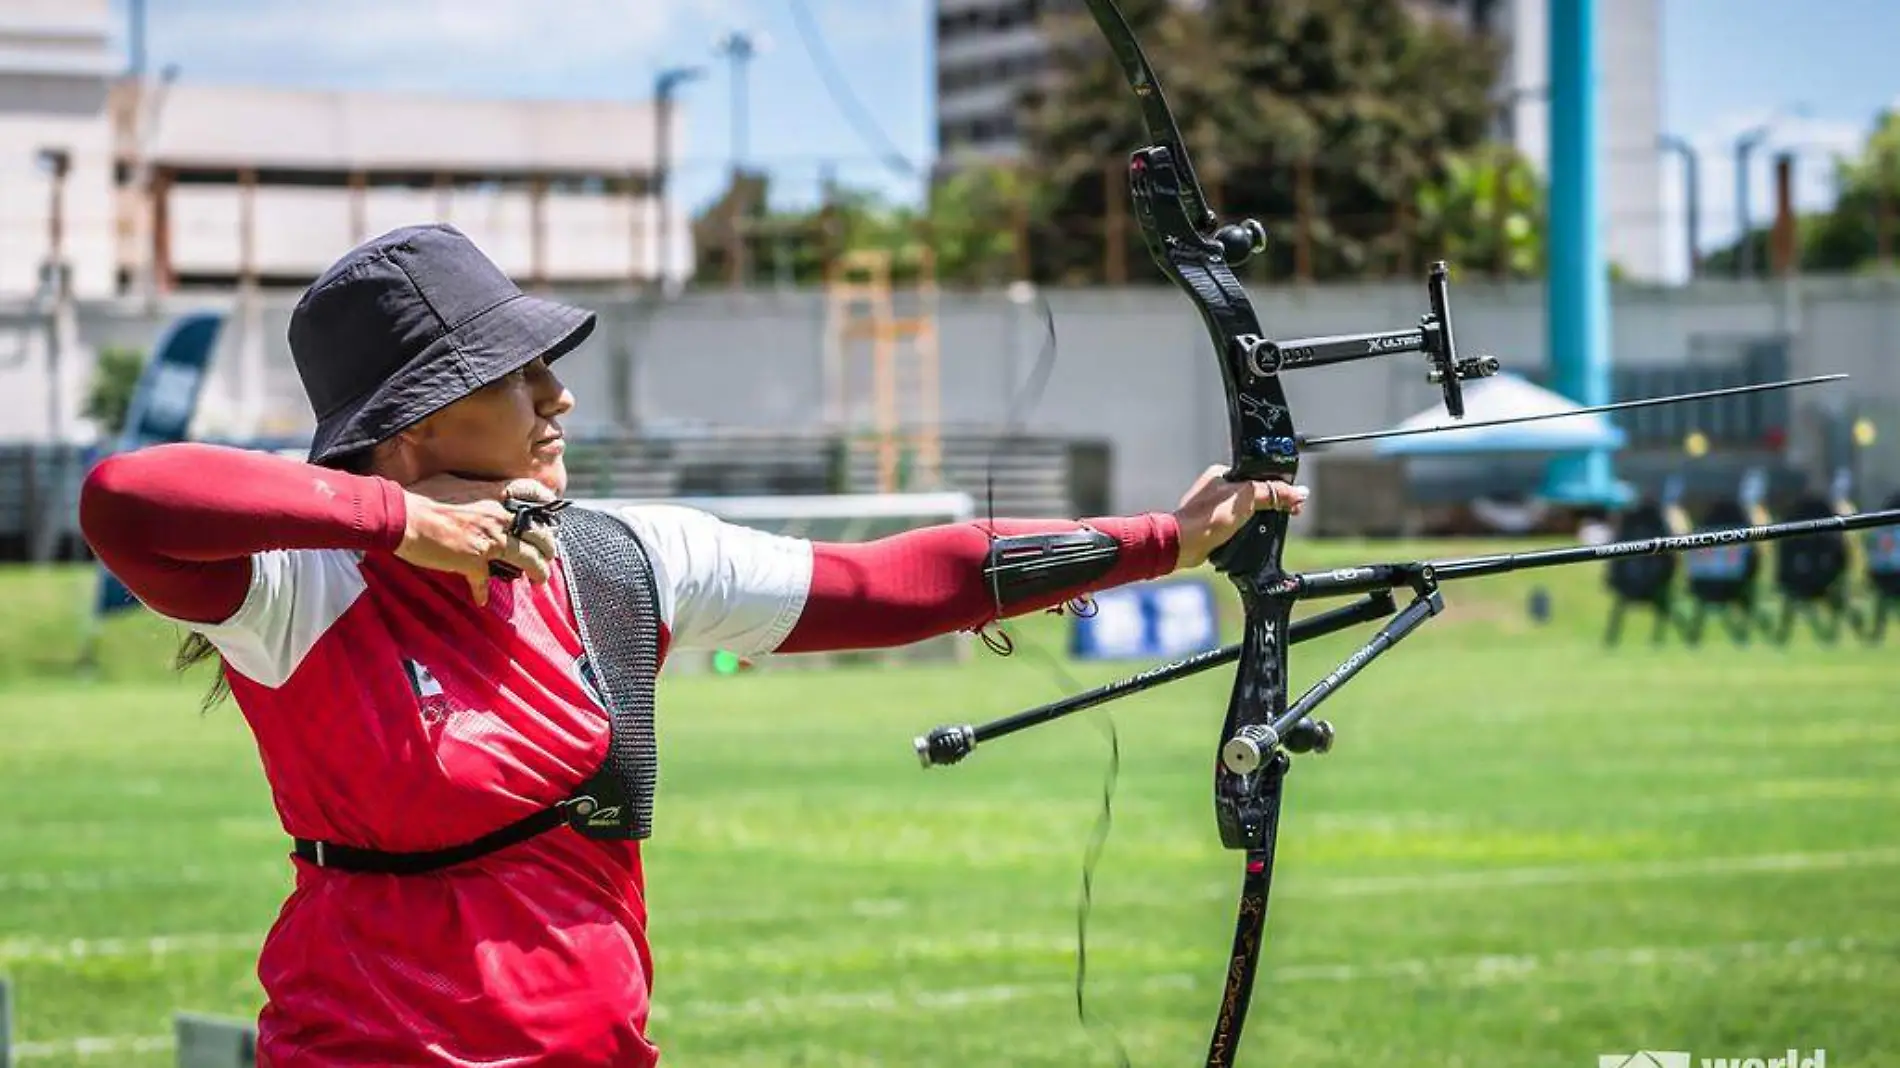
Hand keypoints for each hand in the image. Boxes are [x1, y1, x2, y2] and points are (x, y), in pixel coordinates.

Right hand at [396, 477, 559, 605]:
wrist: (403, 515)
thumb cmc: (423, 496)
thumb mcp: (456, 484)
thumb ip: (475, 492)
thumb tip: (476, 495)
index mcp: (494, 495)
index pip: (532, 494)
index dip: (546, 504)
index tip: (551, 515)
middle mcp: (498, 516)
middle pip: (538, 532)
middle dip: (549, 546)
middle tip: (549, 555)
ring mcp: (488, 540)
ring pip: (527, 558)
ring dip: (539, 572)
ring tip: (541, 581)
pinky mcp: (474, 561)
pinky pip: (484, 582)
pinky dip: (482, 592)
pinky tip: (481, 600)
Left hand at [1171, 464, 1309, 568]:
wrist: (1184, 544)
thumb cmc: (1207, 518)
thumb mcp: (1247, 498)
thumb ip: (1273, 493)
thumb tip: (1299, 492)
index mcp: (1223, 473)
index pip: (1260, 476)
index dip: (1278, 488)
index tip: (1294, 500)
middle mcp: (1218, 489)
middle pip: (1256, 494)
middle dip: (1272, 505)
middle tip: (1288, 514)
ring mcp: (1215, 508)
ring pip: (1248, 511)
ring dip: (1259, 520)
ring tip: (1267, 526)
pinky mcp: (1215, 526)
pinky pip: (1239, 526)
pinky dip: (1247, 531)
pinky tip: (1251, 535)